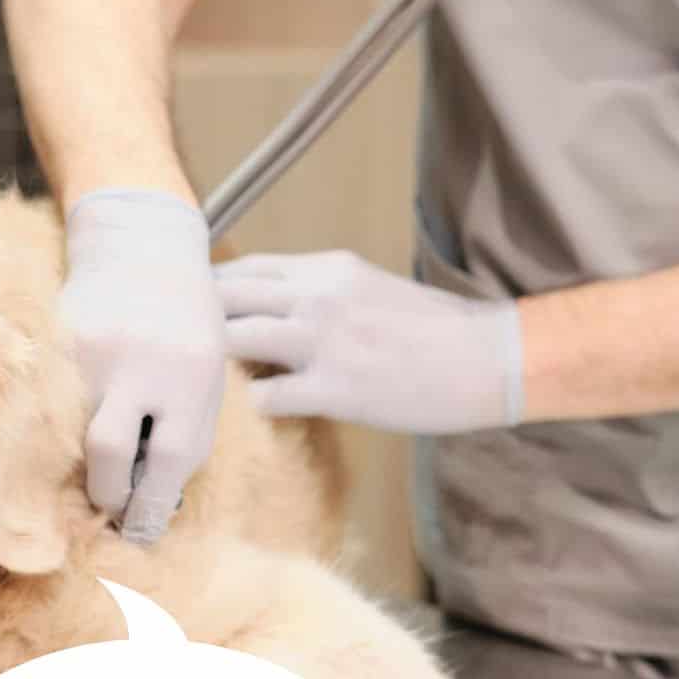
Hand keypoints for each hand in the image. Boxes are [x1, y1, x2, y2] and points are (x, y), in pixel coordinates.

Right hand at [61, 190, 225, 542]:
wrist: (142, 248)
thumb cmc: (186, 327)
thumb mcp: (207, 379)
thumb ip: (187, 439)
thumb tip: (154, 506)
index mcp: (190, 376)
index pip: (167, 463)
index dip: (150, 506)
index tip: (140, 527)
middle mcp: (139, 362)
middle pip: (108, 454)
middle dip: (108, 493)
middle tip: (111, 504)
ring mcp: (91, 348)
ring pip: (71, 433)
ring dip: (82, 462)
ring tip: (97, 462)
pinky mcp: (56, 340)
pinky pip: (50, 405)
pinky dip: (60, 426)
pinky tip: (75, 422)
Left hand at [216, 251, 522, 432]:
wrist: (485, 359)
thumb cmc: (437, 330)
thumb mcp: (372, 289)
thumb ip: (322, 292)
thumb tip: (277, 308)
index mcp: (327, 269)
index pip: (245, 268)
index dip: (213, 291)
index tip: (200, 313)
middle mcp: (316, 296)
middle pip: (225, 297)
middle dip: (201, 323)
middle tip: (193, 352)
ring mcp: (321, 341)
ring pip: (231, 339)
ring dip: (219, 363)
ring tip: (222, 383)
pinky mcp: (333, 388)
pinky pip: (265, 396)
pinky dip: (258, 404)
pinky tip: (269, 409)